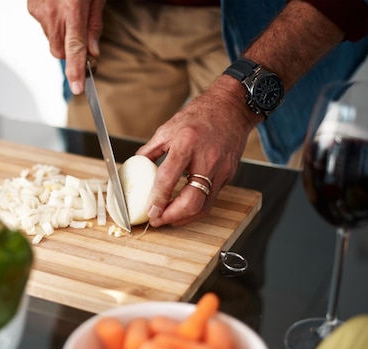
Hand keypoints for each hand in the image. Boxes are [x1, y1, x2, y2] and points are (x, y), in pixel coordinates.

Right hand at [27, 0, 104, 93]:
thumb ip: (95, 25)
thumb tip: (93, 51)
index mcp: (73, 8)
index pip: (74, 48)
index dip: (76, 70)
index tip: (77, 87)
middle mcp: (53, 12)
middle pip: (60, 51)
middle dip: (70, 52)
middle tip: (81, 37)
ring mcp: (40, 11)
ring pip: (52, 40)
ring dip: (62, 35)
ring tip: (70, 13)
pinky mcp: (32, 9)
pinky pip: (44, 27)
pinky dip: (53, 24)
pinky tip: (60, 8)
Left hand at [136, 80, 257, 226]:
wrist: (232, 108)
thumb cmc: (199, 115)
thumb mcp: (168, 128)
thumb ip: (150, 150)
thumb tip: (136, 165)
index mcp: (186, 144)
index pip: (169, 179)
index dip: (158, 199)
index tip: (149, 211)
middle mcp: (206, 159)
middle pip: (191, 201)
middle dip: (172, 217)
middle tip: (157, 220)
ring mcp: (220, 170)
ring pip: (204, 206)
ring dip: (184, 218)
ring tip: (168, 218)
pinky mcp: (228, 176)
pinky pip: (211, 199)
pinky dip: (196, 208)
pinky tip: (183, 208)